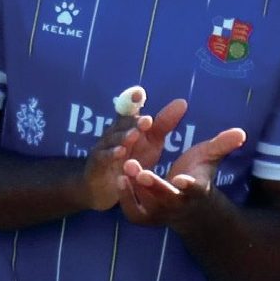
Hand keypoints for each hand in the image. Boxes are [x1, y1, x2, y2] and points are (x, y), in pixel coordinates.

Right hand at [80, 96, 185, 211]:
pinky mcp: (97, 163)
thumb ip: (164, 123)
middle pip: (122, 124)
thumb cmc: (132, 160)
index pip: (129, 109)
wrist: (108, 187)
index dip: (132, 100)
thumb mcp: (152, 142)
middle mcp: (114, 132)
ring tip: (134, 135)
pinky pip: (103, 157)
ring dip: (123, 136)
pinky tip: (120, 153)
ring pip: (112, 139)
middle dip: (133, 122)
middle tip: (147, 121)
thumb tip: (182, 102)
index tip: (140, 93)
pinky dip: (110, 154)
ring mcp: (103, 147)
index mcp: (127, 125)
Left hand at [118, 126, 245, 227]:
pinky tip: (120, 179)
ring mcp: (161, 213)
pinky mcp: (146, 218)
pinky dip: (126, 199)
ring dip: (135, 190)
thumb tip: (241, 132)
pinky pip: (134, 213)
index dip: (189, 186)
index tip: (182, 179)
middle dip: (154, 186)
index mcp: (196, 190)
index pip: (194, 190)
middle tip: (140, 171)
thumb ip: (222, 145)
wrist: (191, 210)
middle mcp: (178, 204)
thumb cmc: (198, 176)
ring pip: (147, 206)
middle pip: (166, 198)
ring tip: (127, 166)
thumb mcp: (209, 159)